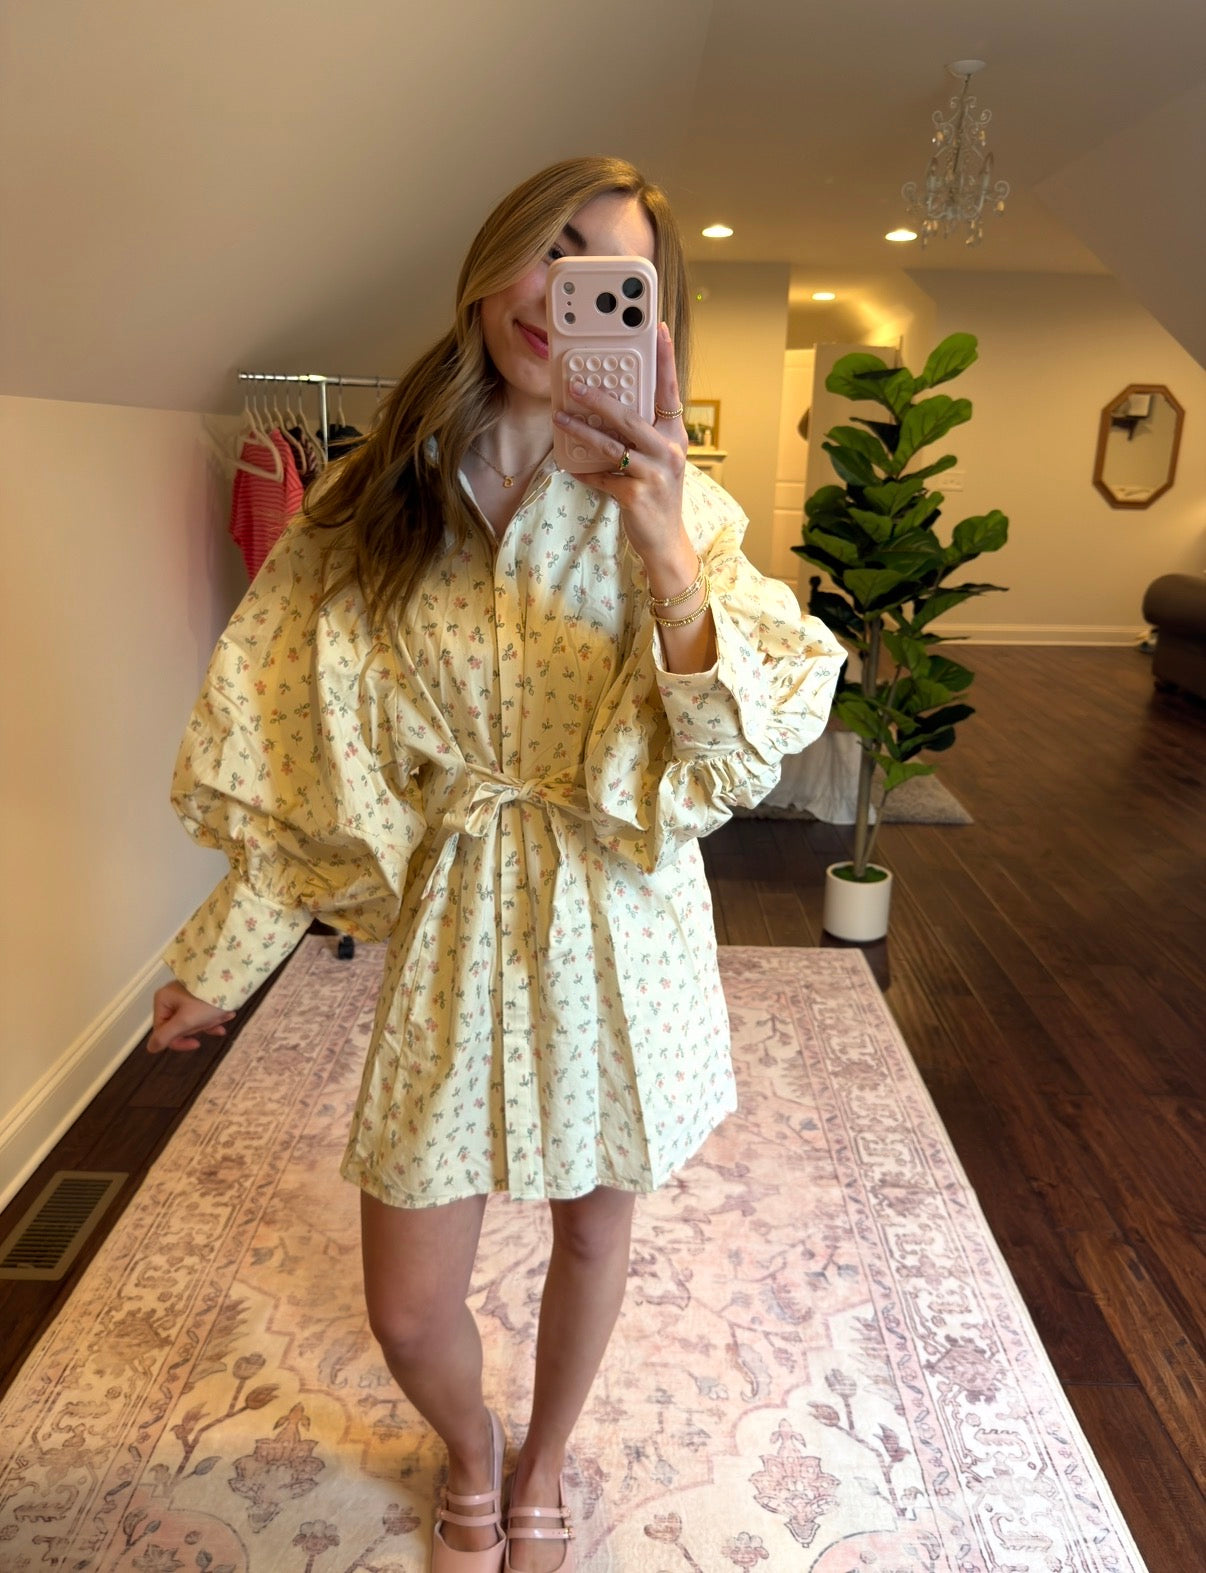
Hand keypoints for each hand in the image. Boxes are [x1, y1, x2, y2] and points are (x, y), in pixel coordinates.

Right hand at [147, 981, 235, 1053]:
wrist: (234, 979)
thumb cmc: (206, 1001)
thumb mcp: (185, 1021)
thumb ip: (166, 1036)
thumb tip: (150, 1048)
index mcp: (163, 1000)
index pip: (162, 1031)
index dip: (179, 1041)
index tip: (197, 1044)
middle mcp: (171, 996)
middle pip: (180, 1025)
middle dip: (200, 1027)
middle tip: (213, 1020)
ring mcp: (186, 993)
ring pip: (194, 1019)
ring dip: (210, 1022)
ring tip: (225, 1016)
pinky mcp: (199, 993)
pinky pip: (202, 1011)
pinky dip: (214, 1016)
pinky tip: (228, 1015)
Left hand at [554, 322, 694, 580]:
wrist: (665, 540)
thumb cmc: (658, 494)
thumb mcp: (657, 460)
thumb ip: (640, 435)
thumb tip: (606, 409)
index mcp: (675, 436)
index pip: (670, 391)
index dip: (664, 360)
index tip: (658, 329)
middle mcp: (669, 451)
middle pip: (631, 417)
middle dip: (600, 399)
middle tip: (575, 383)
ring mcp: (655, 474)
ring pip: (612, 445)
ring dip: (582, 431)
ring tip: (560, 418)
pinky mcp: (637, 496)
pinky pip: (602, 477)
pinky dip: (585, 471)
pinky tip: (571, 465)